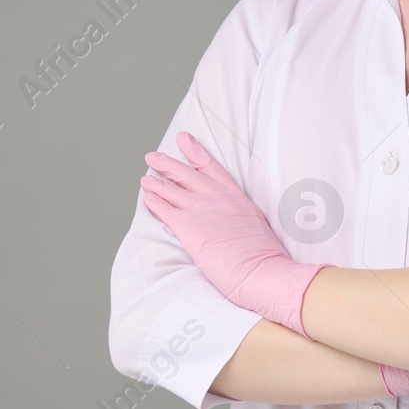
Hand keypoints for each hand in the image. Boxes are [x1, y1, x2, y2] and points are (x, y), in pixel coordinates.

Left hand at [140, 132, 327, 338]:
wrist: (262, 269)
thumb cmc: (263, 255)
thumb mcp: (255, 225)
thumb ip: (239, 216)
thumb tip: (231, 221)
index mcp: (236, 195)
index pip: (211, 166)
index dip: (195, 151)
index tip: (184, 139)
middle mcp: (217, 196)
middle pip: (187, 173)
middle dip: (167, 163)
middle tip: (153, 156)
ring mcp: (202, 209)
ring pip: (172, 189)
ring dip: (156, 182)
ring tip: (145, 178)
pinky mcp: (188, 226)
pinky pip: (164, 210)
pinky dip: (153, 202)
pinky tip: (147, 198)